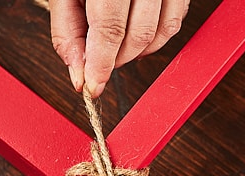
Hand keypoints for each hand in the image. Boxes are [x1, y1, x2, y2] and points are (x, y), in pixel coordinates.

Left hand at [50, 0, 190, 96]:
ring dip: (138, 51)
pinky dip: (157, 36)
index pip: (110, 27)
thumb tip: (78, 72)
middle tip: (99, 64)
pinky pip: (176, 19)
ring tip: (116, 48)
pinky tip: (137, 33)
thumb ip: (68, 31)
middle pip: (139, 34)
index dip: (101, 63)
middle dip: (117, 59)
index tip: (93, 86)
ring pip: (162, 31)